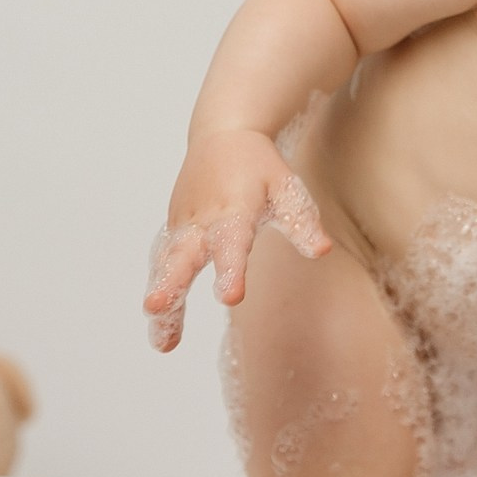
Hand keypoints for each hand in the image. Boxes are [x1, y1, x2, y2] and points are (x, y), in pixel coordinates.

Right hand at [142, 129, 331, 350]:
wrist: (223, 135)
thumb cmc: (258, 166)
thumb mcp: (286, 187)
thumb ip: (301, 221)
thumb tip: (321, 250)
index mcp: (233, 209)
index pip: (231, 243)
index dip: (230, 270)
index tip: (230, 296)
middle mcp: (202, 219)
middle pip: (182, 254)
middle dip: (169, 282)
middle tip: (155, 307)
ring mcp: (183, 224)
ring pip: (167, 264)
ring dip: (162, 297)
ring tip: (162, 341)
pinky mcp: (175, 228)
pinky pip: (164, 260)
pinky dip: (160, 288)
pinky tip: (161, 325)